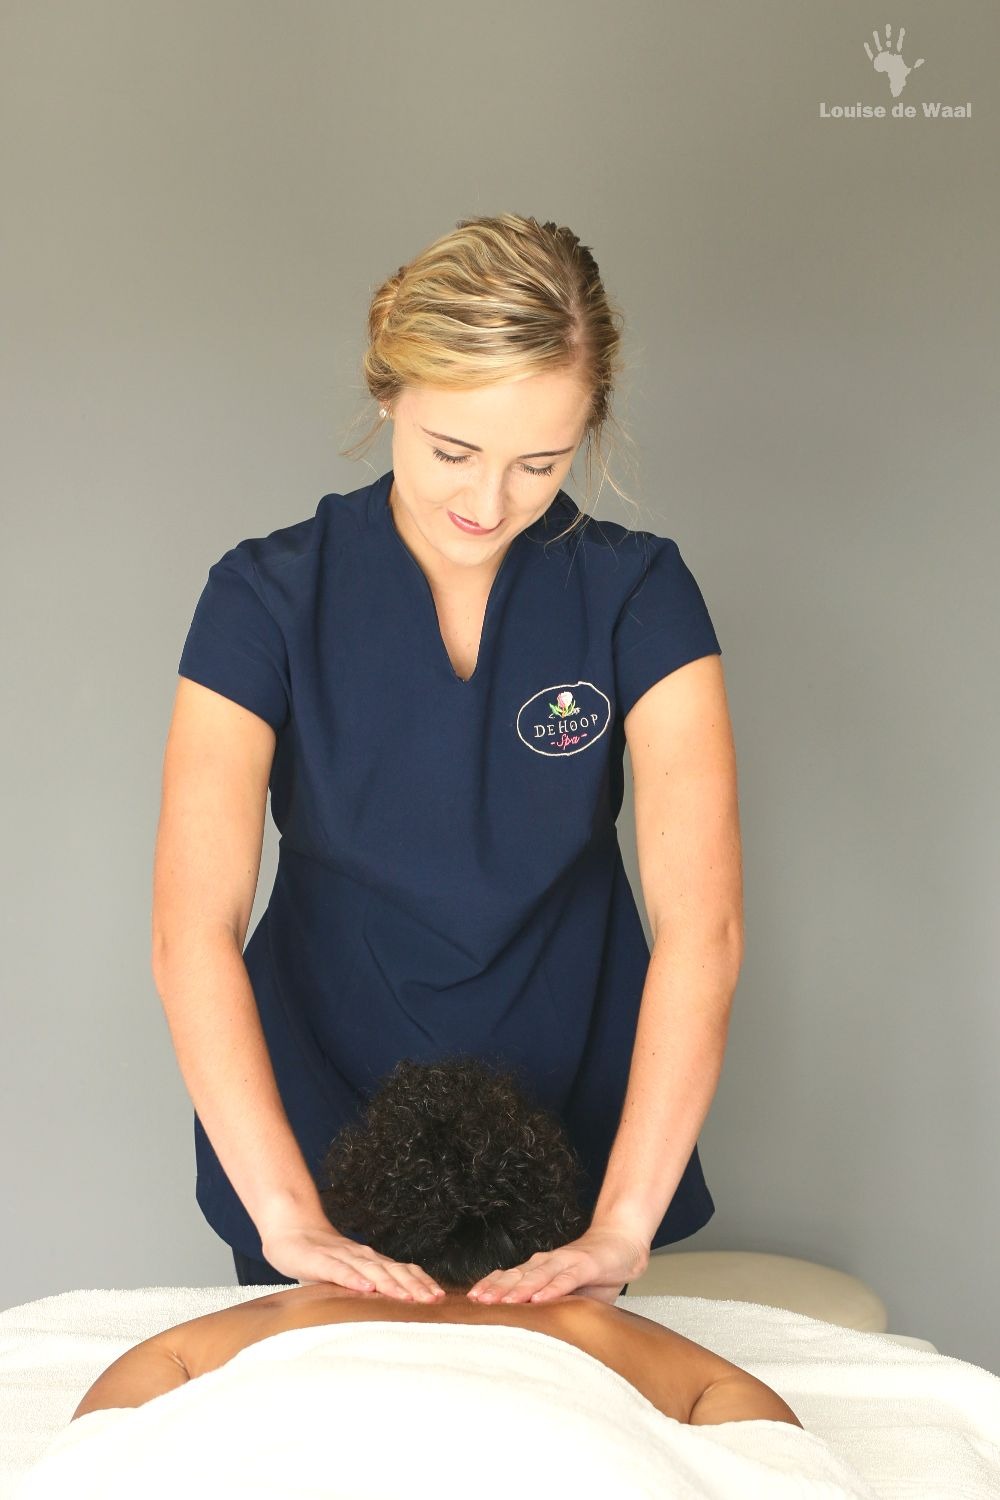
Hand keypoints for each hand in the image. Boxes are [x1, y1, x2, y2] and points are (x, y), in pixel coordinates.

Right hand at [260, 1223, 445, 1302]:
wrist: (291, 1230)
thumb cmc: (321, 1258)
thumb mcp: (347, 1275)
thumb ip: (364, 1288)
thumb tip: (385, 1313)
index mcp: (370, 1262)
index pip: (401, 1270)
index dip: (421, 1283)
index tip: (440, 1298)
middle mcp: (362, 1257)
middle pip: (393, 1271)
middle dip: (415, 1286)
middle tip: (433, 1301)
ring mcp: (342, 1256)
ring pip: (371, 1270)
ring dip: (391, 1284)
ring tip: (408, 1298)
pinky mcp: (320, 1261)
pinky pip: (339, 1270)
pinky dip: (354, 1279)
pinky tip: (365, 1288)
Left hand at [466, 1226, 649, 1305]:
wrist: (623, 1243)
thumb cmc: (596, 1271)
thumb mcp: (572, 1295)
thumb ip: (554, 1308)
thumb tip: (536, 1333)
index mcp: (541, 1269)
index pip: (510, 1277)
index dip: (491, 1286)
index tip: (471, 1301)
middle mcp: (548, 1262)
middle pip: (517, 1276)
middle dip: (496, 1289)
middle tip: (477, 1304)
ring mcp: (566, 1262)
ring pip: (537, 1276)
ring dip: (519, 1289)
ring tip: (503, 1302)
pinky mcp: (585, 1265)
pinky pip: (566, 1279)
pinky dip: (552, 1288)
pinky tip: (540, 1299)